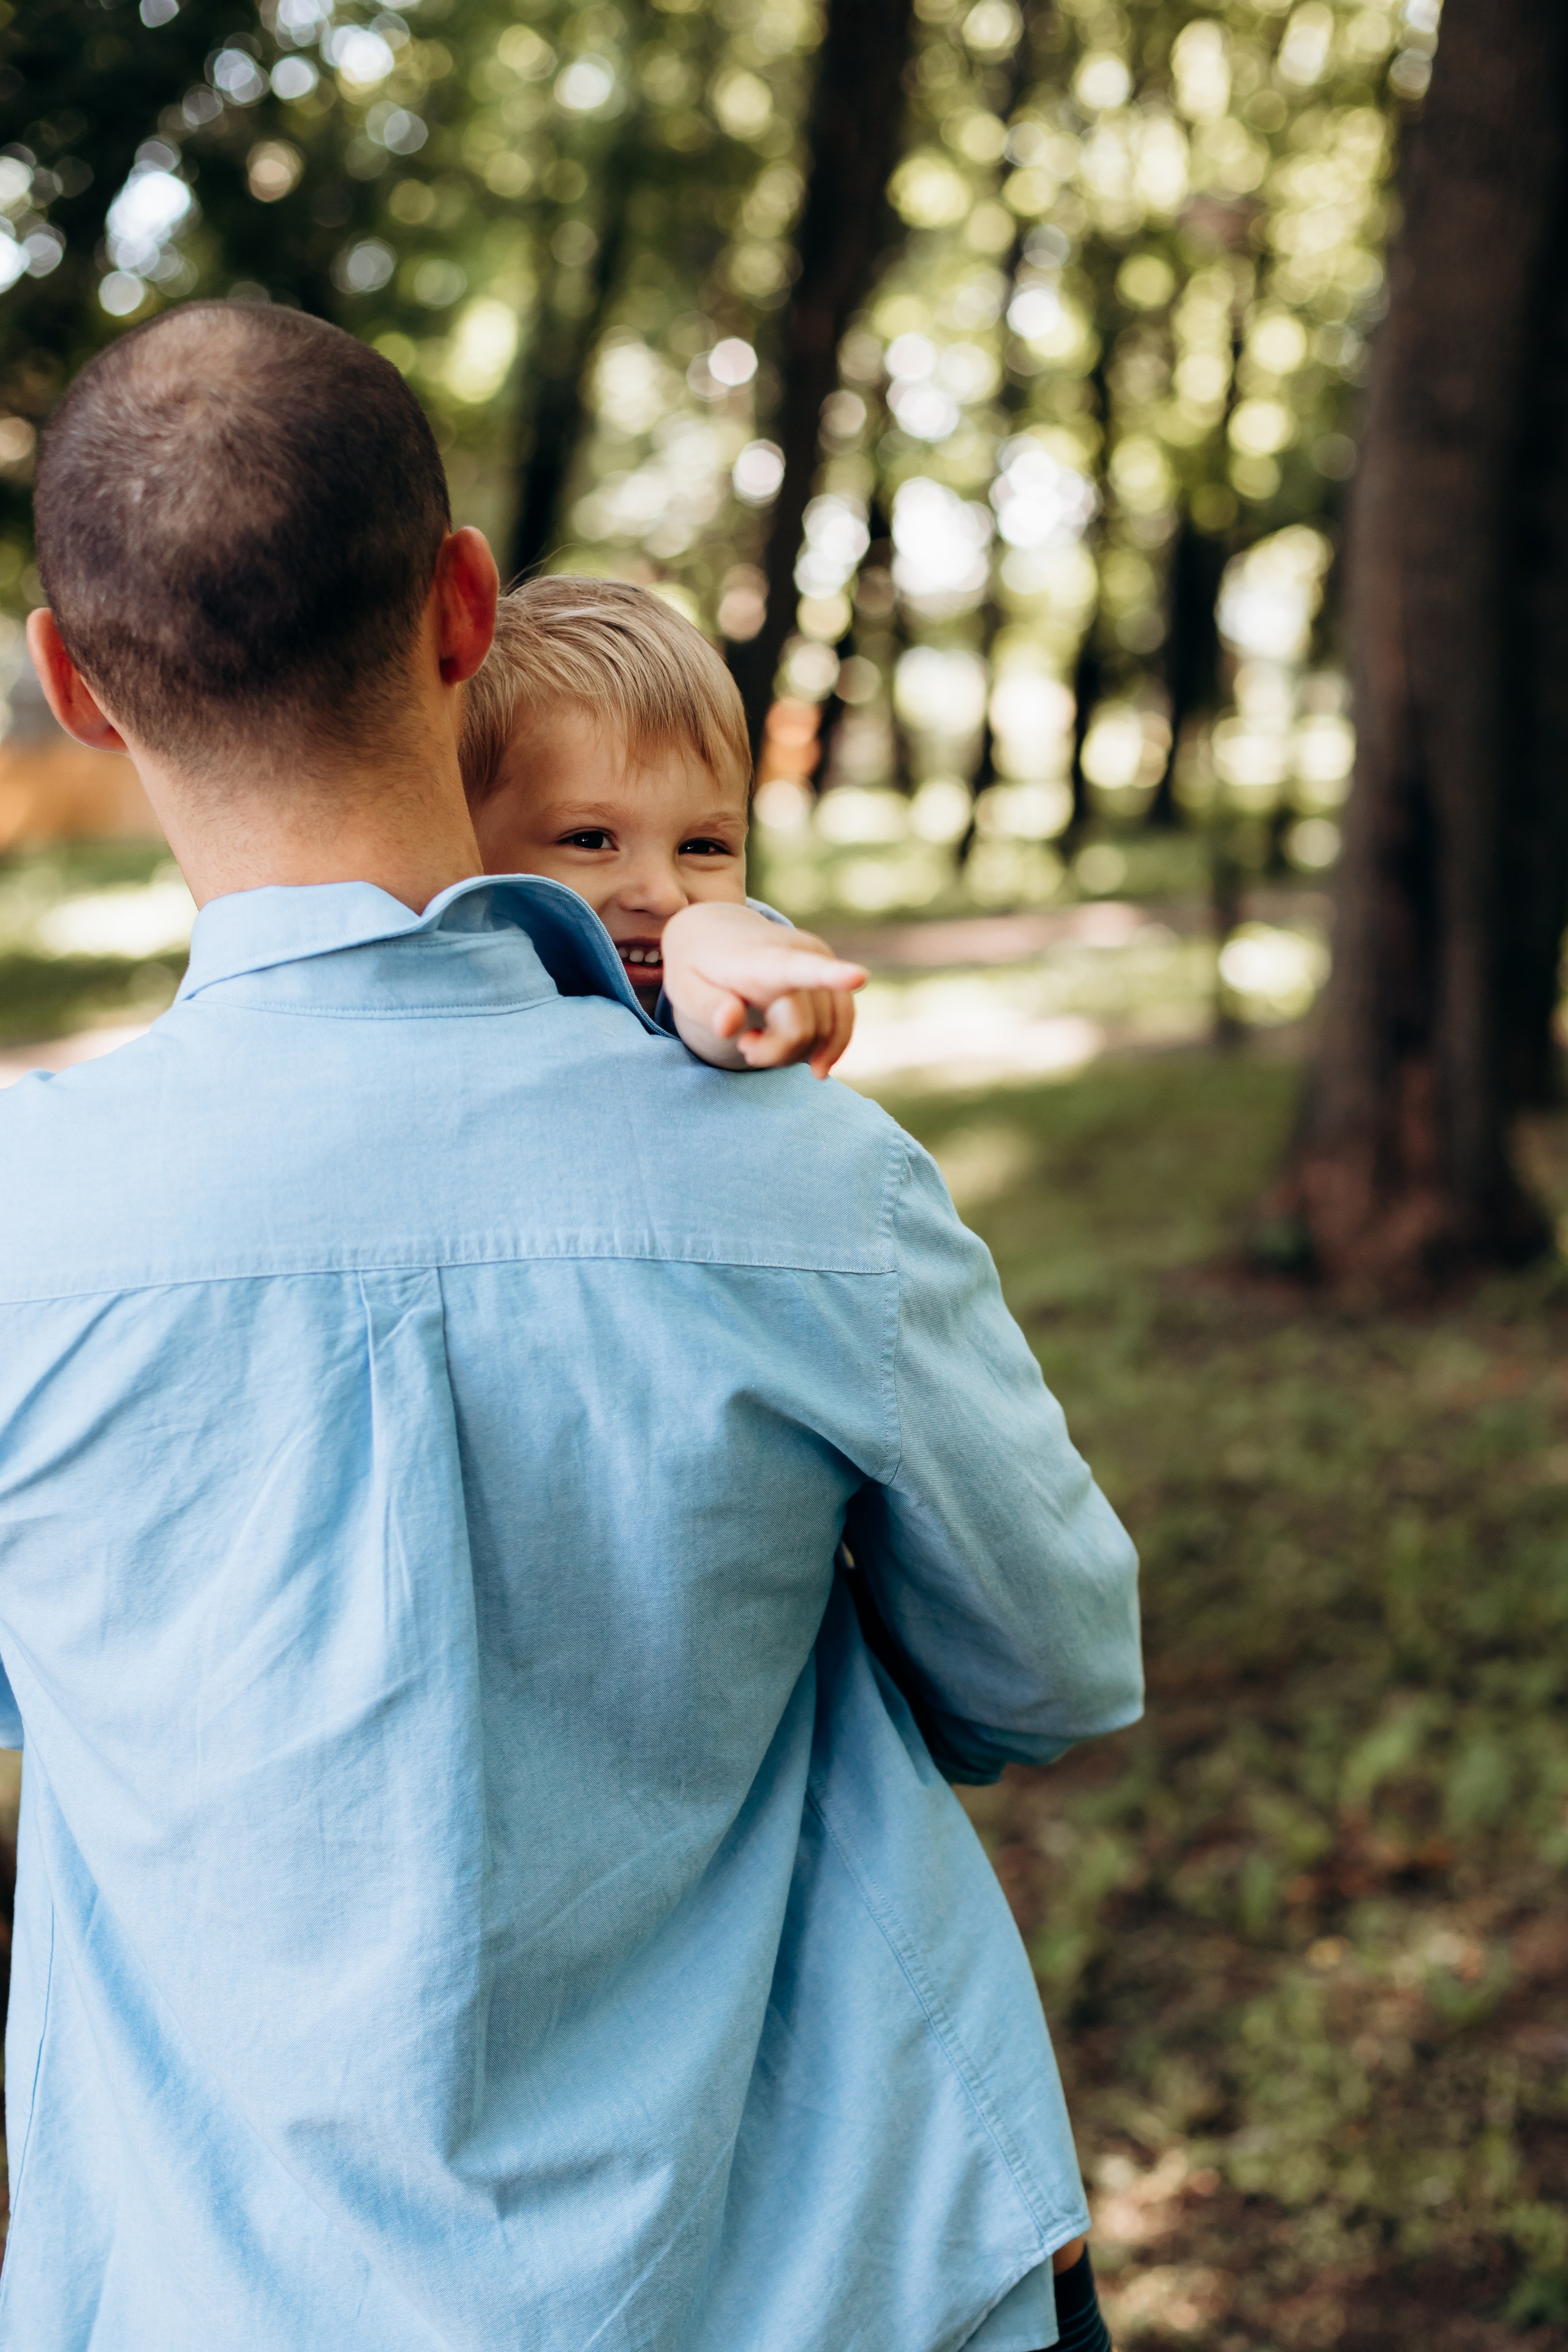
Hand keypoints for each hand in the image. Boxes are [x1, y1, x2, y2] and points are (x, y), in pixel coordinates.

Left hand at [660, 902, 866, 1079]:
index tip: (860, 976)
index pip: (796, 970)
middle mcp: (798, 952)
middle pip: (802, 1032)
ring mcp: (820, 957)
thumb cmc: (697, 968)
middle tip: (744, 1045)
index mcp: (759, 959)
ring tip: (761, 1040)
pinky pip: (843, 1023)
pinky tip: (806, 1056)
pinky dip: (825, 1047)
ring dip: (796, 1053)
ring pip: (826, 1033)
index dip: (830, 977)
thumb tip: (730, 1025)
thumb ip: (706, 1008)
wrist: (715, 932)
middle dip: (773, 1054)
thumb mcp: (685, 989)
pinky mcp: (831, 967)